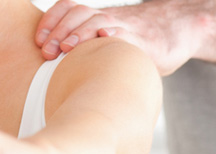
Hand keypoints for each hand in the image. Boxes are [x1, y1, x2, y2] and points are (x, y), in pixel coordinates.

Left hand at [36, 0, 210, 74]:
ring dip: (80, 32)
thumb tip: (52, 83)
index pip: (67, 8)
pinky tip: (105, 38)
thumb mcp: (106, 41)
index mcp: (95, 18)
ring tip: (66, 47)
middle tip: (46, 52)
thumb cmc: (134, 42)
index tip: (37, 42)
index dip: (50, 21)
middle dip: (58, 31)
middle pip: (78, 14)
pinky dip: (117, 36)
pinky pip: (130, 35)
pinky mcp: (146, 41)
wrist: (178, 31)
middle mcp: (108, 19)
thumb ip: (83, 53)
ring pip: (100, 21)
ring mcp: (127, 27)